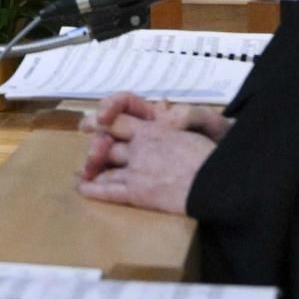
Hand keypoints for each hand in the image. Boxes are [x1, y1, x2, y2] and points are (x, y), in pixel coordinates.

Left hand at [77, 103, 217, 213]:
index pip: (120, 119)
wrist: (217, 183)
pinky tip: (83, 188)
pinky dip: (93, 189)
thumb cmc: (212, 156)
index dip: (104, 118)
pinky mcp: (138, 193)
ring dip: (92, 169)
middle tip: (89, 150)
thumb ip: (176, 119)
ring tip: (81, 172)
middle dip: (96, 147)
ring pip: (106, 167)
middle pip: (109, 144)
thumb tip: (163, 105)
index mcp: (153, 129)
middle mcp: (139, 148)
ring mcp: (136, 171)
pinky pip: (109, 191)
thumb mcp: (193, 128)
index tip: (94, 120)